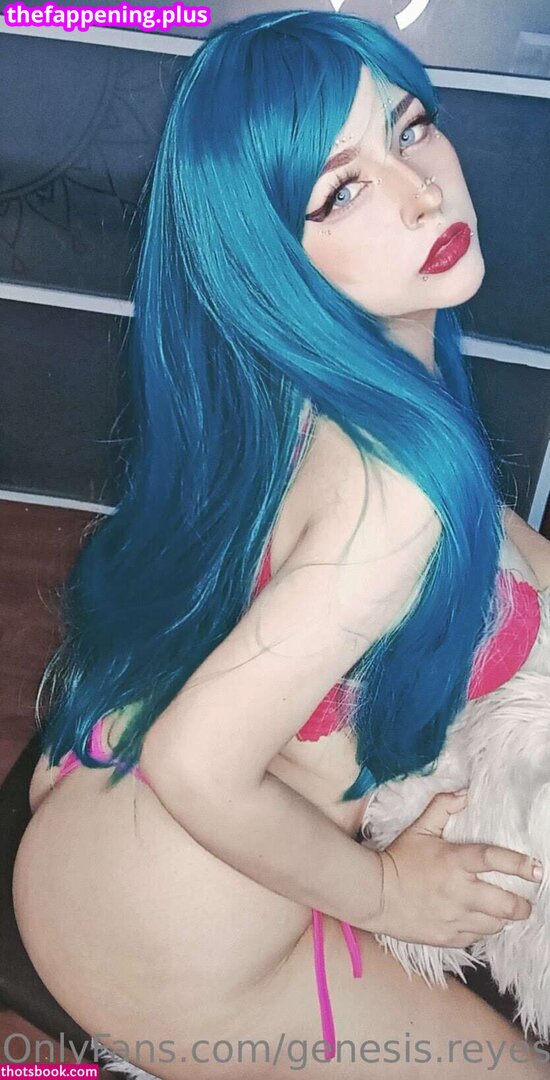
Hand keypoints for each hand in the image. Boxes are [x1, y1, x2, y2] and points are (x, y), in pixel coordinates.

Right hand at [364, 790, 541, 946]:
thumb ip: (442, 807)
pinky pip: (476, 938)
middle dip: (523, 905)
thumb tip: (464, 794)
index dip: (519, 864)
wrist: (374, 894)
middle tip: (526, 902)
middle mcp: (458, 892)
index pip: (494, 860)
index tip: (536, 869)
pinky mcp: (447, 938)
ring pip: (494, 925)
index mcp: (453, 862)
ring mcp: (453, 918)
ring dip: (503, 919)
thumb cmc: (398, 859)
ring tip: (503, 912)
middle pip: (505, 905)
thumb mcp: (418, 829)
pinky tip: (479, 921)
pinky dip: (482, 930)